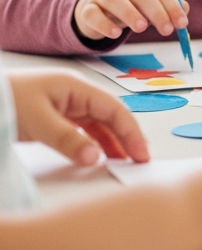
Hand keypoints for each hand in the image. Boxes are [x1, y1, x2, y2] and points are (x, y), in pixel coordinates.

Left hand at [9, 69, 149, 164]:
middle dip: (125, 137)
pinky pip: (81, 129)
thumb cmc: (4, 100)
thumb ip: (68, 140)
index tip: (140, 154)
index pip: (114, 109)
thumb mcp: (37, 121)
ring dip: (110, 142)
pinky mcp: (52, 116)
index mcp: (76, 87)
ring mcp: (63, 105)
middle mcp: (74, 94)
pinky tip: (95, 155)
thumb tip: (94, 158)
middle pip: (109, 116)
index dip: (131, 132)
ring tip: (121, 162)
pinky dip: (91, 142)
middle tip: (137, 161)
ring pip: (96, 124)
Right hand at [74, 0, 186, 40]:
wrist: (91, 5)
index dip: (171, 6)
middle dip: (156, 11)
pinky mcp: (85, 9)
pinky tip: (115, 33)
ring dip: (130, 12)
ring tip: (141, 28)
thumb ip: (166, 6)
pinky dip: (104, 23)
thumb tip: (185, 9)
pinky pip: (92, 14)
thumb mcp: (147, 5)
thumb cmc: (127, 5)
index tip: (182, 24)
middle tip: (167, 30)